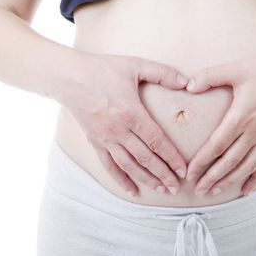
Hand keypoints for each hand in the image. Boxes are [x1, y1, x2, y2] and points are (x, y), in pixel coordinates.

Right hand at [53, 52, 188, 195]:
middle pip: (145, 158)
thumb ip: (162, 73)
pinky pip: (109, 165)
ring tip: (161, 189)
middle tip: (176, 187)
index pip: (156, 142)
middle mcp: (118, 130)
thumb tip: (187, 82)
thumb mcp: (135, 65)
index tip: (183, 170)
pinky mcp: (95, 142)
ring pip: (129, 165)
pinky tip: (132, 190)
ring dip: (146, 179)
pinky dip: (121, 180)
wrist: (69, 77)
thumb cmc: (103, 69)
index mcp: (131, 113)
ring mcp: (105, 138)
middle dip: (163, 174)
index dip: (171, 158)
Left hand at [184, 45, 255, 195]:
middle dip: (211, 178)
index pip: (216, 146)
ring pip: (246, 167)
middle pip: (229, 162)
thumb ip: (210, 76)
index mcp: (241, 117)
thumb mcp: (237, 69)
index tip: (189, 173)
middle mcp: (254, 133)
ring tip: (215, 192)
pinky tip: (247, 190)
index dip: (201, 162)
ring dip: (229, 181)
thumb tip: (188, 86)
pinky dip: (255, 179)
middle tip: (197, 190)